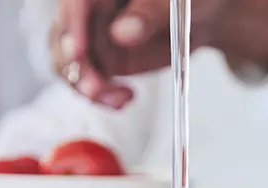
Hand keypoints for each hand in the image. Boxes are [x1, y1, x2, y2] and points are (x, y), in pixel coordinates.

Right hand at [49, 0, 234, 106]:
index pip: (77, 3)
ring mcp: (93, 35)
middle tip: (95, 88)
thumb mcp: (175, 3)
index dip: (73, 26)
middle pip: (64, 35)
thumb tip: (123, 32)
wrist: (203, 18)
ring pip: (69, 62)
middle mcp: (91, 8)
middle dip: (74, 66)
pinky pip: (88, 81)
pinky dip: (102, 96)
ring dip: (86, 86)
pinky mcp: (102, 59)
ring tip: (118, 98)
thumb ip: (150, 13)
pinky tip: (124, 99)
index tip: (79, 54)